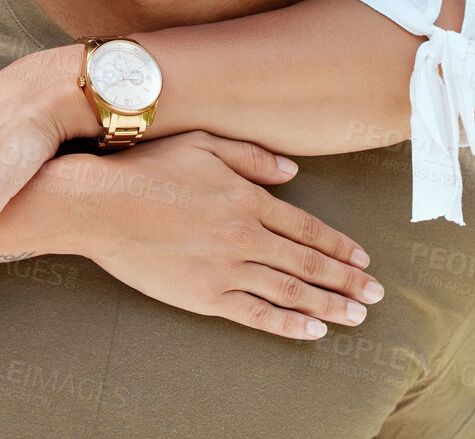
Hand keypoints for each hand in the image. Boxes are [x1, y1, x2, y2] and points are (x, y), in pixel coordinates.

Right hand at [43, 131, 381, 340]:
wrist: (98, 203)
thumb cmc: (146, 169)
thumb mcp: (202, 144)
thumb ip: (251, 157)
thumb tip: (293, 173)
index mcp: (247, 199)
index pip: (306, 227)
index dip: (339, 245)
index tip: (363, 258)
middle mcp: (244, 236)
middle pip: (308, 262)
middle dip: (346, 279)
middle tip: (376, 293)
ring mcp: (225, 268)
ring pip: (290, 291)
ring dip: (329, 304)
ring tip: (357, 316)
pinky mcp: (203, 295)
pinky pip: (255, 314)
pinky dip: (288, 324)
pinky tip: (313, 331)